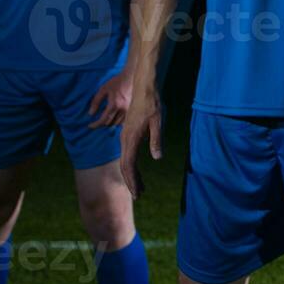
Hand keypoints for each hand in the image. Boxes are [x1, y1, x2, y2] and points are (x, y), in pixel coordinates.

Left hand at [87, 68, 132, 128]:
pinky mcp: (131, 109)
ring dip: (109, 123)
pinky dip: (117, 122)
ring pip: (117, 123)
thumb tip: (90, 114)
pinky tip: (113, 118)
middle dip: (101, 124)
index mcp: (114, 105)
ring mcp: (127, 110)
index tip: (90, 126)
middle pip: (110, 123)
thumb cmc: (116, 82)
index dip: (96, 124)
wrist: (130, 78)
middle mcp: (121, 110)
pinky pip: (123, 121)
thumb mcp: (103, 90)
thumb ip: (96, 102)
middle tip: (96, 122)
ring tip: (104, 120)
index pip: (103, 120)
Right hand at [118, 74, 162, 198]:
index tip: (137, 194)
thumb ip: (157, 139)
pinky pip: (128, 154)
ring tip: (141, 188)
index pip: (129, 165)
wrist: (145, 88)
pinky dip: (132, 165)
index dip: (132, 181)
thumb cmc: (153, 104)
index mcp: (131, 138)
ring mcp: (125, 137)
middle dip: (132, 182)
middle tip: (139, 196)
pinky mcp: (128, 134)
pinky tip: (137, 170)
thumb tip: (157, 157)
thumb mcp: (158, 121)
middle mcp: (125, 139)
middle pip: (125, 166)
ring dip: (132, 175)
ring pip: (126, 161)